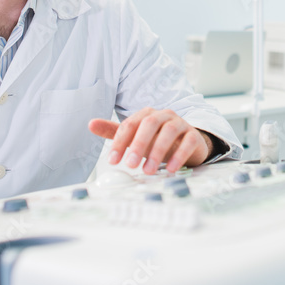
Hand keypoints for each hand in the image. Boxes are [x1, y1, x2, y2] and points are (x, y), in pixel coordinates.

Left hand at [89, 107, 210, 174]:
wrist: (187, 143)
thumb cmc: (157, 140)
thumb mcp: (135, 137)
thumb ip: (114, 132)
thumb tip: (90, 124)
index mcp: (147, 114)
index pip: (130, 124)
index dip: (120, 142)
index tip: (113, 161)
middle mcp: (164, 116)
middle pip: (150, 123)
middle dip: (138, 144)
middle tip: (130, 164)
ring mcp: (180, 124)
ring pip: (169, 131)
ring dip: (158, 151)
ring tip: (148, 170)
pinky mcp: (193, 136)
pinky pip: (188, 141)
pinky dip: (179, 155)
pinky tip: (171, 169)